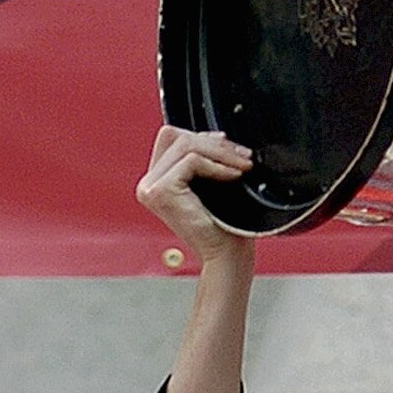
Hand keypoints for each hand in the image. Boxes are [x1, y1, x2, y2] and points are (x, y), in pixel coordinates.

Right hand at [137, 125, 258, 269]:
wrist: (227, 256)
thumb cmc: (226, 227)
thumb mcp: (214, 185)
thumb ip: (206, 160)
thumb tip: (218, 136)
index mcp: (157, 180)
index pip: (172, 139)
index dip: (204, 138)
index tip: (232, 150)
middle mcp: (148, 184)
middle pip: (177, 137)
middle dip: (215, 143)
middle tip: (244, 157)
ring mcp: (150, 188)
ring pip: (185, 145)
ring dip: (221, 152)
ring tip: (244, 166)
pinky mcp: (161, 191)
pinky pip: (191, 161)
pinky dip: (217, 165)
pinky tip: (234, 176)